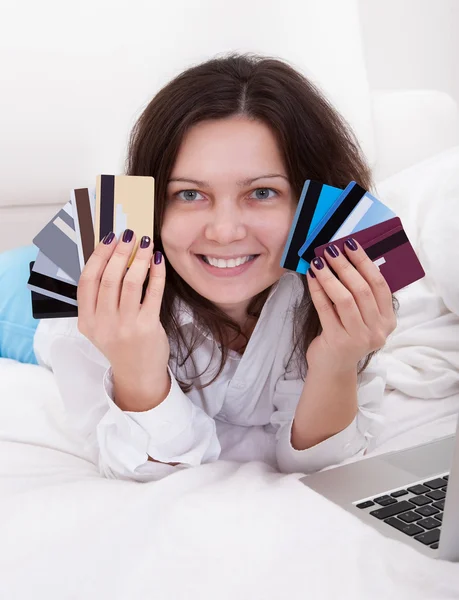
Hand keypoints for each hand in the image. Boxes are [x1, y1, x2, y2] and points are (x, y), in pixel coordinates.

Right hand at [77, 230, 169, 410]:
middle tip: (129, 235)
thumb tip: (114, 257)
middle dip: (119, 252)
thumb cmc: (122, 344)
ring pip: (130, 283)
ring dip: (138, 259)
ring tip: (145, 243)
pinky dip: (156, 273)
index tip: (109, 238)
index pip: (87, 281)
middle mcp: (103, 324)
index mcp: (87, 320)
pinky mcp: (147, 327)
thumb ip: (101, 298)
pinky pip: (153, 293)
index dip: (98, 256)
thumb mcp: (101, 325)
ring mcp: (125, 327)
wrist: (139, 375)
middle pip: (108, 279)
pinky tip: (158, 260)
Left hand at [305, 239, 396, 374]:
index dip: (365, 262)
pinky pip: (326, 309)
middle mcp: (377, 331)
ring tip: (318, 261)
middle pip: (362, 290)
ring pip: (345, 299)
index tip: (351, 245)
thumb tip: (345, 258)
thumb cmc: (346, 336)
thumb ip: (360, 295)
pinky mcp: (338, 341)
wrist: (333, 368)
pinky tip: (311, 277)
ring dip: (330, 276)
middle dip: (345, 266)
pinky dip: (318, 290)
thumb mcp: (362, 318)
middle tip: (331, 250)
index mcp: (388, 321)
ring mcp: (358, 338)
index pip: (380, 285)